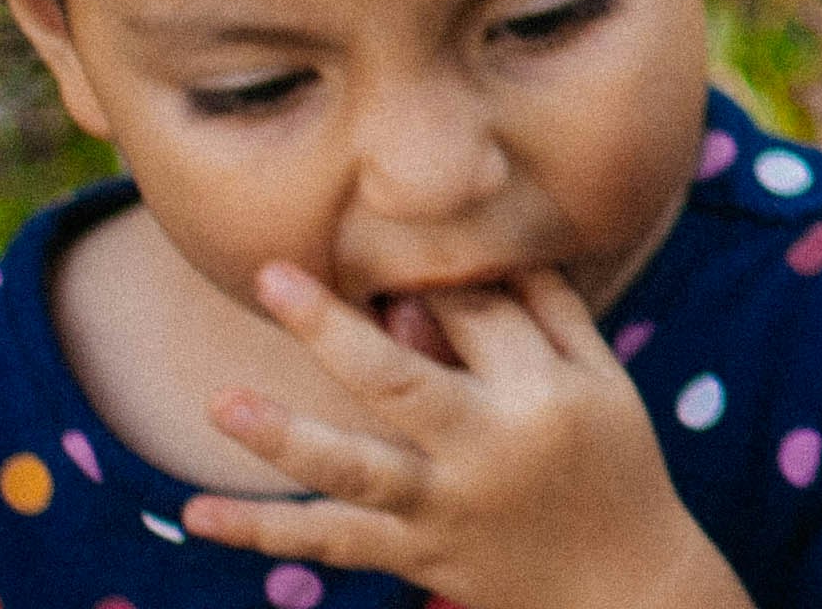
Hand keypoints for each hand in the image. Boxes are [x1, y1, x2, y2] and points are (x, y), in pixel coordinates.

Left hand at [187, 261, 749, 608]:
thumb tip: (485, 250)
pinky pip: (332, 542)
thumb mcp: (604, 380)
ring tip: (219, 403)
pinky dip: (263, 531)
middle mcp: (488, 448)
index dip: (430, 276)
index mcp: (544, 392)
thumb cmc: (617, 465)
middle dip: (334, 328)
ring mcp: (443, 508)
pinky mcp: (413, 555)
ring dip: (285, 437)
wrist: (624, 589)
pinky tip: (197, 512)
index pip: (477, 313)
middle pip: (401, 381)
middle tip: (270, 275)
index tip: (388, 247)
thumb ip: (548, 313)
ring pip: (356, 471)